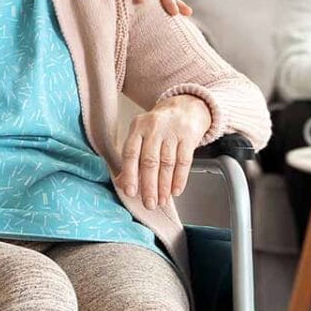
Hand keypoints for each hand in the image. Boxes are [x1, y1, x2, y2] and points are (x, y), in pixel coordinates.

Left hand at [117, 94, 211, 209]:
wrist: (186, 106)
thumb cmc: (159, 125)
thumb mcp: (141, 134)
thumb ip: (132, 158)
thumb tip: (121, 183)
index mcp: (137, 127)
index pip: (131, 153)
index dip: (130, 174)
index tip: (130, 192)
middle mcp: (154, 128)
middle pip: (150, 161)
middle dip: (149, 186)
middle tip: (149, 203)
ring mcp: (172, 131)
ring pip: (167, 163)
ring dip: (164, 186)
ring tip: (162, 201)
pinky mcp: (189, 136)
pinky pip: (184, 161)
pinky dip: (180, 178)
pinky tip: (176, 190)